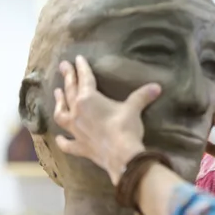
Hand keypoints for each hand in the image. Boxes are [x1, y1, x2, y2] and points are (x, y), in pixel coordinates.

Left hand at [53, 55, 160, 184]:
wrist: (122, 155)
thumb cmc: (125, 128)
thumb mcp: (134, 108)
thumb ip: (142, 96)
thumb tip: (157, 87)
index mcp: (89, 99)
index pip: (85, 79)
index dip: (82, 68)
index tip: (78, 58)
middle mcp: (77, 112)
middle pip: (70, 91)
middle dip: (67, 77)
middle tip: (63, 66)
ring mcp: (75, 130)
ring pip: (61, 113)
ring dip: (59, 102)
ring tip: (56, 93)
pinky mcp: (79, 146)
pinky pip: (67, 143)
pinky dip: (62, 140)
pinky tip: (58, 138)